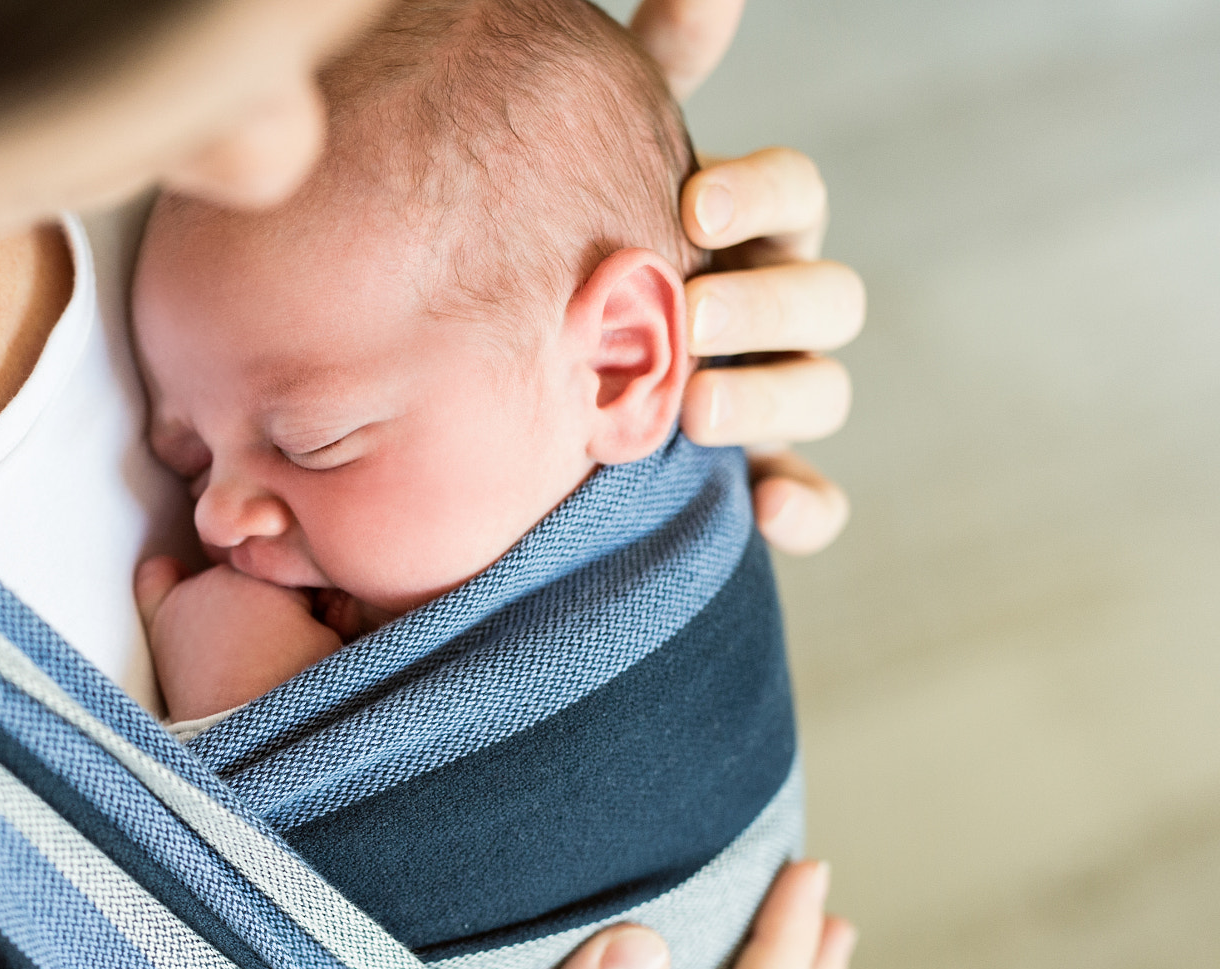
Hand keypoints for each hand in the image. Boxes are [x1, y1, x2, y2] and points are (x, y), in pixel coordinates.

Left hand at [136, 557, 341, 722]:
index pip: (294, 574)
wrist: (243, 735)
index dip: (308, 605)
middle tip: (278, 646)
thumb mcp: (332, 645)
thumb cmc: (292, 693)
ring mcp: (193, 595)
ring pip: (215, 581)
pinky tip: (173, 574)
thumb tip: (331, 596)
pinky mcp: (162, 620)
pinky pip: (154, 579)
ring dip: (228, 600)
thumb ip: (335, 608)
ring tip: (240, 645)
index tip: (312, 631)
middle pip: (253, 576)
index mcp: (275, 577)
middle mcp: (231, 575)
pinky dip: (164, 577)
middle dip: (268, 602)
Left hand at [629, 0, 862, 556]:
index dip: (760, 194)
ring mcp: (772, 391)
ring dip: (772, 401)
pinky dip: (802, 506)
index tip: (693, 203)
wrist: (535, 358)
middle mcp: (777, 306)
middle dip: (763, 307)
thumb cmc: (583, 237)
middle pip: (825, 299)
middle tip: (690, 319)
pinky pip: (809, 495)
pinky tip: (763, 513)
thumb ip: (660, 64)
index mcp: (752, 223)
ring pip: (821, 392)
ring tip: (697, 414)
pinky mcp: (757, 472)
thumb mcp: (614, 150)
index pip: (796, 193)